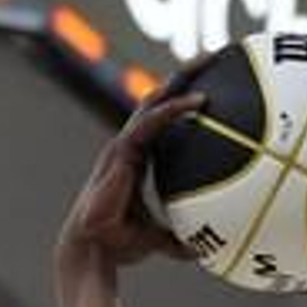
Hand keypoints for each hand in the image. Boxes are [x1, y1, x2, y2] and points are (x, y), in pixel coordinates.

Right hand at [57, 72, 210, 268]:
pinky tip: (198, 101)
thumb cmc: (119, 245)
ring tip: (207, 60)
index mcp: (138, 159)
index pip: (162, 121)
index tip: (210, 87)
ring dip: (181, 78)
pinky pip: (151, 122)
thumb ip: (180, 238)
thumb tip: (208, 250)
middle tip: (213, 56)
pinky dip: (174, 109)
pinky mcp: (122, 150)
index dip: (182, 101)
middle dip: (184, 75)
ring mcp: (125, 144)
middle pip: (159, 100)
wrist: (93, 250)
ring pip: (155, 100)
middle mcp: (131, 145)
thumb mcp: (159, 239)